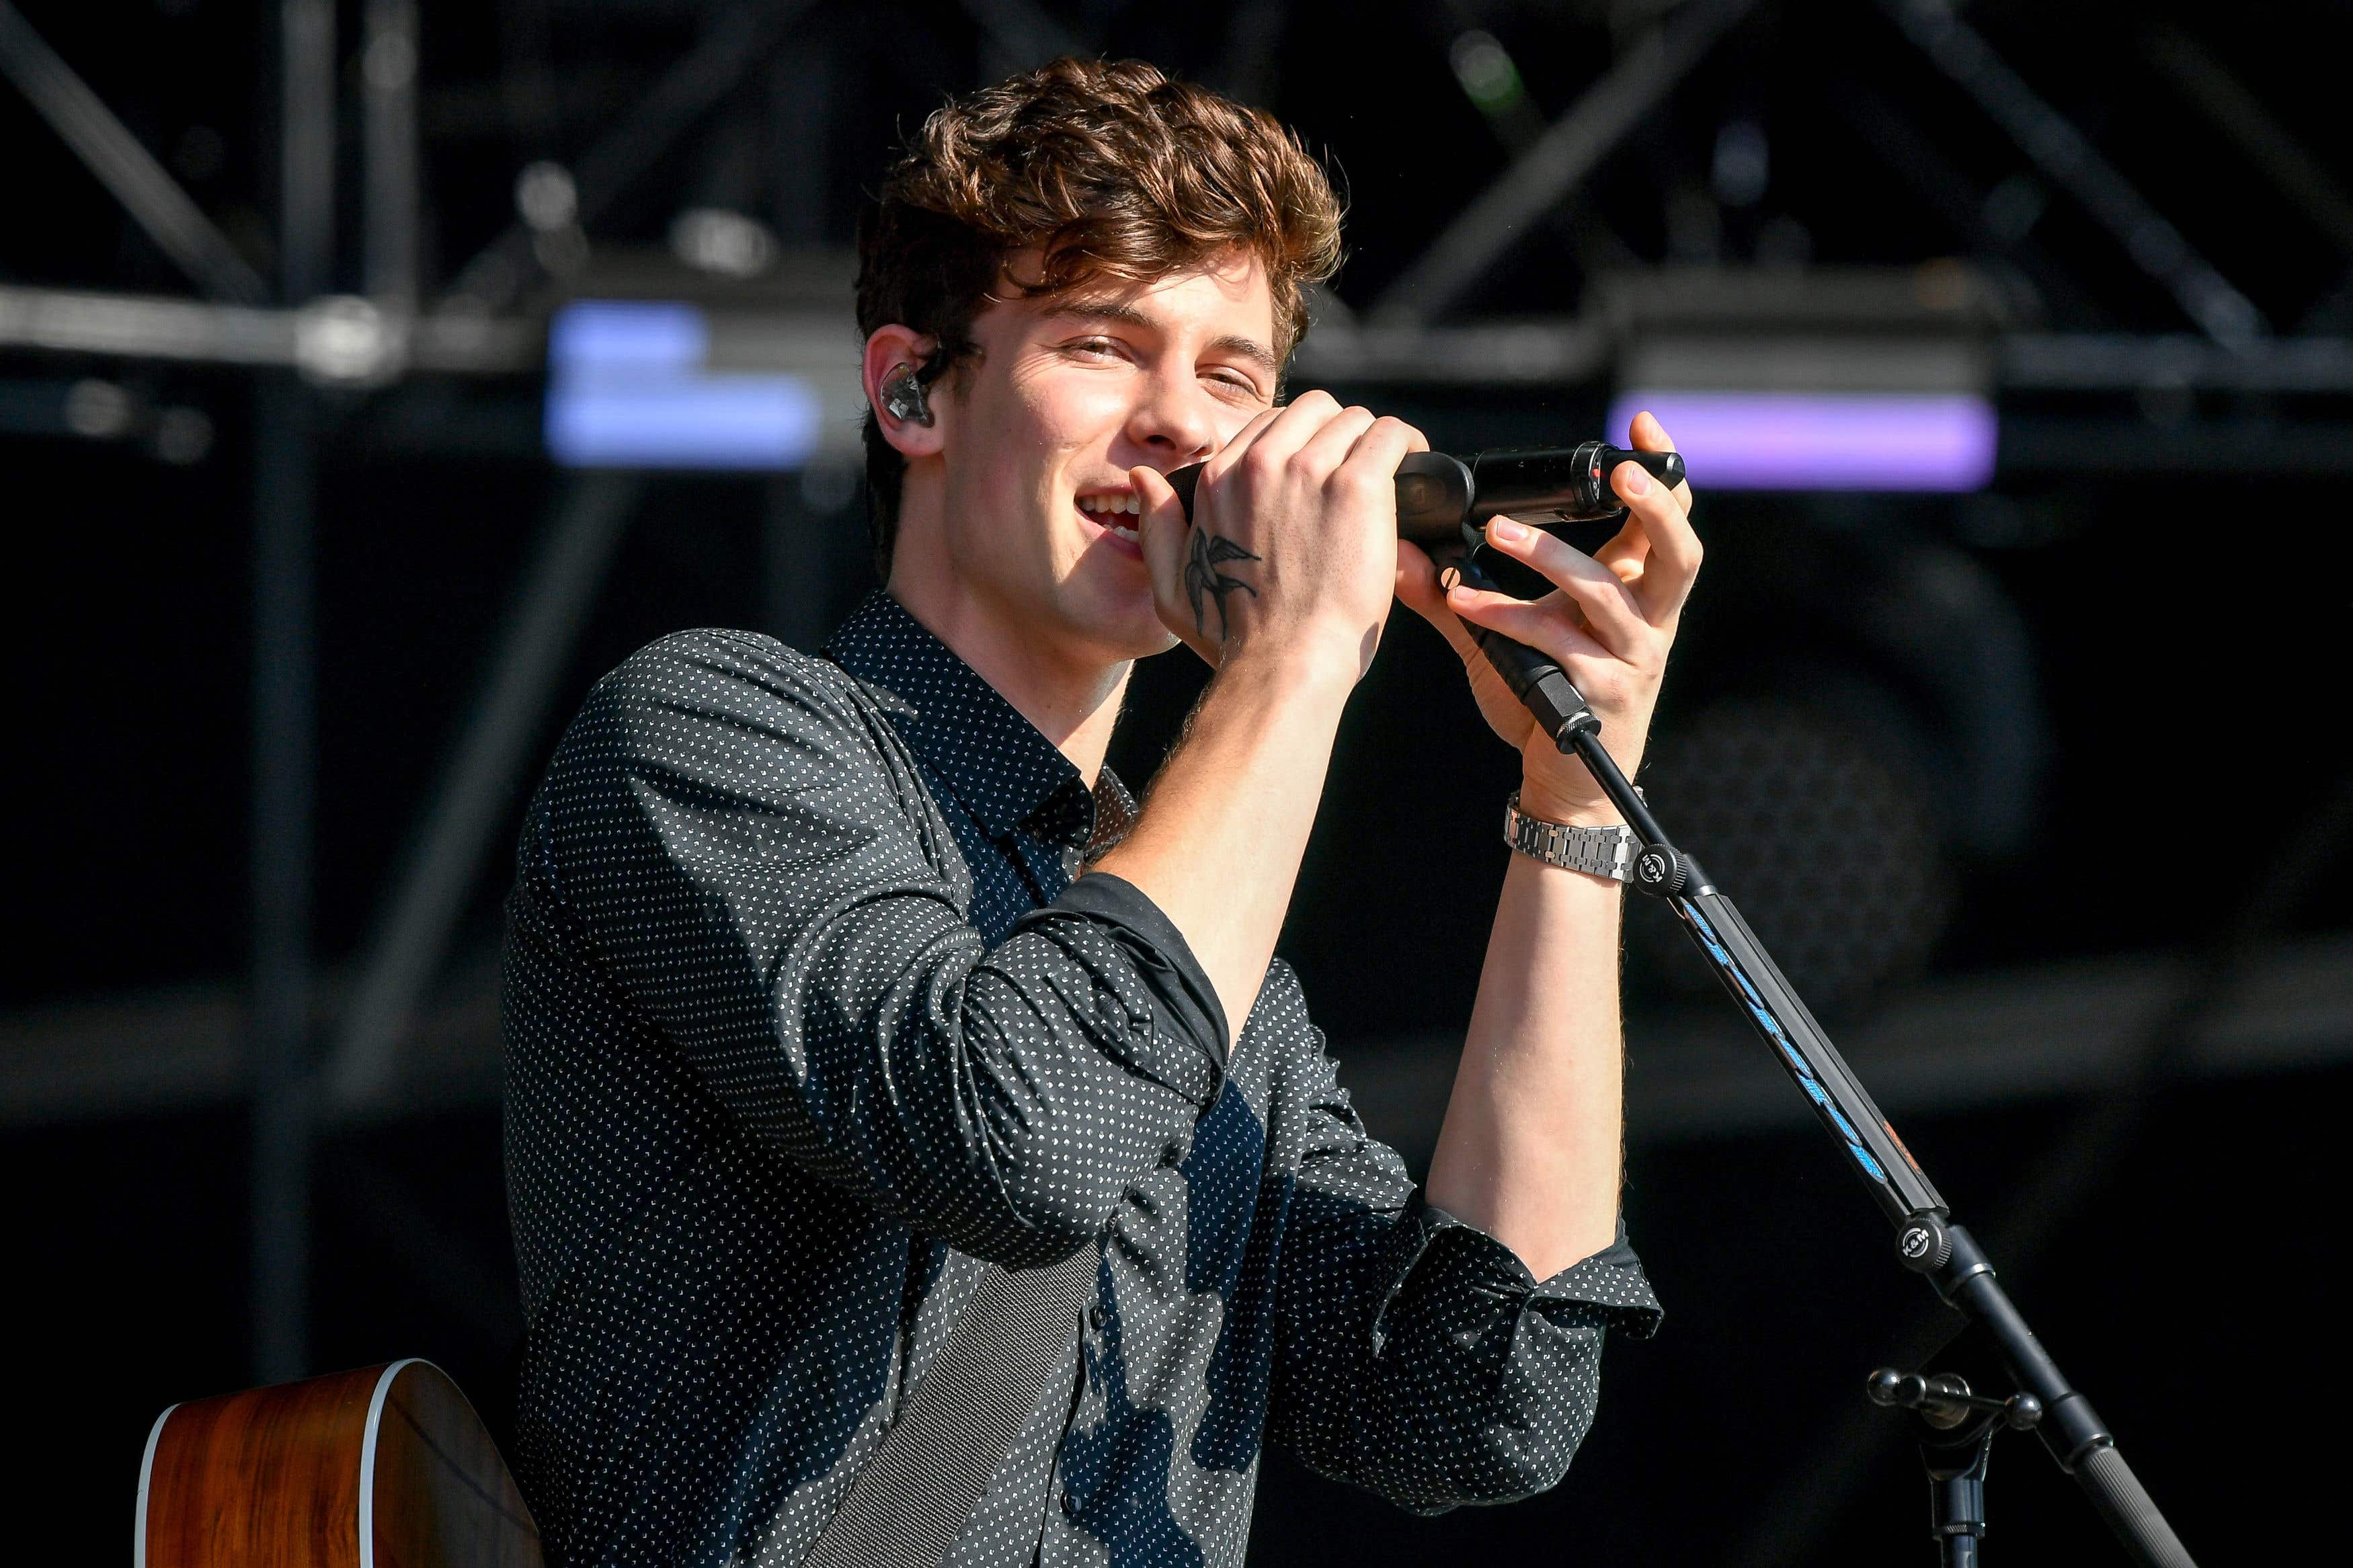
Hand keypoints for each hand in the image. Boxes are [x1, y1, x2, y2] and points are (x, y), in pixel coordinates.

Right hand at [1130, 391, 1424, 680]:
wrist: (1283, 665)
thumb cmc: (1234, 638)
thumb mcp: (1171, 586)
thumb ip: (1158, 526)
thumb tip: (1143, 480)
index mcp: (1219, 479)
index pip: (1270, 425)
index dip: (1302, 444)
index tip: (1322, 472)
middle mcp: (1260, 463)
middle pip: (1314, 411)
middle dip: (1338, 434)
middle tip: (1358, 470)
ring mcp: (1309, 470)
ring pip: (1356, 420)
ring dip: (1374, 445)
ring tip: (1390, 475)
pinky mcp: (1355, 486)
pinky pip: (1391, 436)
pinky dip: (1407, 446)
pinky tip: (1414, 472)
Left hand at [1395, 410, 1700, 823]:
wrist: (1563, 783)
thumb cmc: (1543, 698)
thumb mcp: (1505, 634)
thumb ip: (1457, 590)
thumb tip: (1403, 550)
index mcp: (1636, 594)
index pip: (1667, 522)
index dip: (1662, 473)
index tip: (1643, 424)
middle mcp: (1649, 621)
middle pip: (1679, 551)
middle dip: (1654, 506)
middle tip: (1619, 472)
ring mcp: (1633, 657)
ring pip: (1607, 594)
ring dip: (1552, 558)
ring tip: (1499, 533)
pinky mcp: (1606, 691)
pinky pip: (1558, 642)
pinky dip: (1510, 617)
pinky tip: (1466, 604)